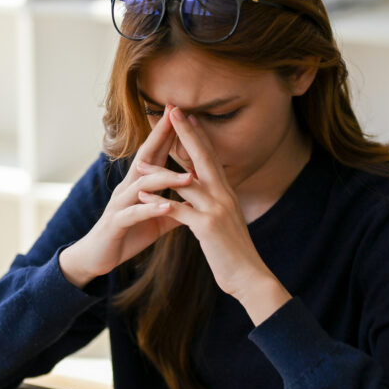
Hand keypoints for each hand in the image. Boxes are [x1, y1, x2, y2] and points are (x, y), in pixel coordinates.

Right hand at [59, 105, 193, 287]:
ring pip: (143, 186)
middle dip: (161, 136)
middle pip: (145, 157)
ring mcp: (120, 204)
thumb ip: (175, 208)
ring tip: (189, 175)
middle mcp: (127, 188)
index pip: (154, 153)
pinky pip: (135, 213)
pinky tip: (168, 206)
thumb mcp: (156, 221)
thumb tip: (198, 200)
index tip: (182, 113)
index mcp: (138, 184)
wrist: (96, 258)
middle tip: (176, 116)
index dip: (167, 133)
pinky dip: (151, 209)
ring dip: (166, 178)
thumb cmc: (127, 235)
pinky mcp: (116, 223)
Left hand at [137, 107, 291, 324]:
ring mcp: (216, 209)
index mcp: (226, 192)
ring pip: (186, 182)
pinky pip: (179, 210)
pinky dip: (159, 201)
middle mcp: (224, 195)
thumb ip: (214, 201)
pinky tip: (141, 197)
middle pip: (203, 157)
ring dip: (161, 171)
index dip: (197, 135)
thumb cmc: (233, 250)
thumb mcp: (224, 219)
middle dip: (186, 134)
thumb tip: (202, 187)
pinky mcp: (207, 227)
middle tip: (172, 111)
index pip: (210, 156)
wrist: (249, 276)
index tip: (185, 115)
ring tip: (140, 161)